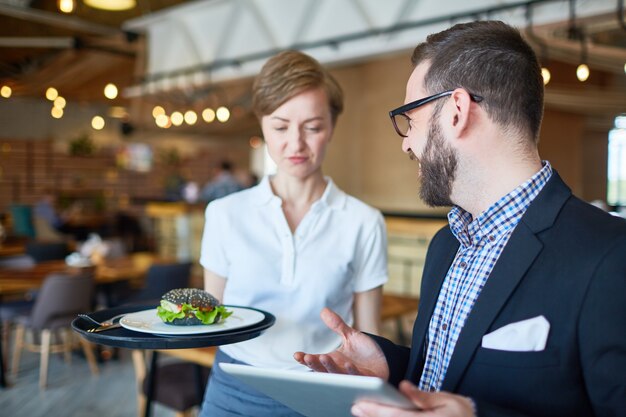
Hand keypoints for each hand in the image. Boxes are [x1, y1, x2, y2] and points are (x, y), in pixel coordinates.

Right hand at [293, 308, 388, 378]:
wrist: (385, 360)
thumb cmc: (365, 351)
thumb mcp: (350, 335)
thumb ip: (336, 325)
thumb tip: (324, 310)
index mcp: (333, 361)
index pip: (316, 361)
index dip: (306, 359)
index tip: (297, 355)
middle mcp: (340, 370)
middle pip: (323, 370)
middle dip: (314, 364)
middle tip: (307, 358)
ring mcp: (351, 376)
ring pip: (337, 375)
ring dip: (329, 367)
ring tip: (323, 357)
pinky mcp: (366, 379)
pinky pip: (357, 377)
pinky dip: (351, 372)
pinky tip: (347, 364)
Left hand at [351, 381, 475, 416]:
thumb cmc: (462, 413)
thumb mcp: (447, 400)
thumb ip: (423, 396)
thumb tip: (403, 387)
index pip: (396, 416)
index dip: (376, 410)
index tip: (359, 404)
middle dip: (372, 416)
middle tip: (354, 407)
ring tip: (362, 412)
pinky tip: (376, 416)